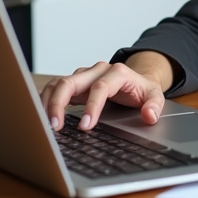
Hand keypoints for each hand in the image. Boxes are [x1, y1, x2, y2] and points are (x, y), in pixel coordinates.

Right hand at [39, 52, 172, 131]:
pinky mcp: (75, 83)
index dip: (91, 107)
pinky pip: (55, 88)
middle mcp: (97, 71)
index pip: (100, 87)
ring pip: (59, 83)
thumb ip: (154, 105)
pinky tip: (42, 116)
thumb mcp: (155, 95)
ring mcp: (84, 75)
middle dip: (59, 104)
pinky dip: (46, 100)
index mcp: (117, 73)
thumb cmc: (142, 89)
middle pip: (71, 82)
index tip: (85, 127)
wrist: (136, 80)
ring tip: (44, 124)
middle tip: (55, 127)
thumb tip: (149, 115)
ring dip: (48, 102)